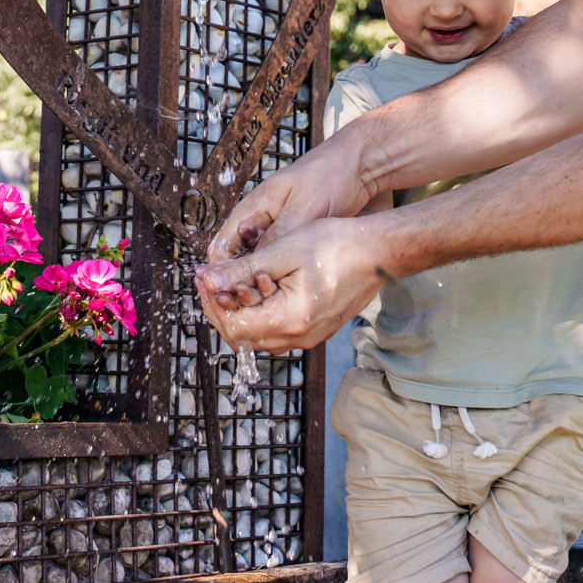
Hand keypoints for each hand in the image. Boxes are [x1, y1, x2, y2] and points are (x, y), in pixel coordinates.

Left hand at [195, 216, 384, 352]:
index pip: (233, 326)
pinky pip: (275, 329)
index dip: (211, 303)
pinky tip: (253, 286)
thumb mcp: (285, 250)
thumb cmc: (339, 245)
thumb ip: (243, 270)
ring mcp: (309, 336)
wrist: (380, 252)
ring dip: (238, 310)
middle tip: (208, 278)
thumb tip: (207, 280)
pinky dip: (258, 311)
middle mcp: (298, 337)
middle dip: (219, 307)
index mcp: (289, 321)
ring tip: (226, 280)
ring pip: (258, 335)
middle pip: (242, 336)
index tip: (202, 277)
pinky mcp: (315, 328)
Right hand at [206, 133, 372, 311]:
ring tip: (271, 304)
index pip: (222, 247)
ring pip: (259, 266)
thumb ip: (280, 235)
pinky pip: (279, 264)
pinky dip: (280, 279)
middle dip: (240, 284)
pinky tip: (290, 293)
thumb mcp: (304, 208)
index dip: (221, 273)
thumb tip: (255, 266)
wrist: (360, 166)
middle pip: (237, 261)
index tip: (229, 296)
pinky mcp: (296, 240)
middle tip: (252, 306)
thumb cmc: (330, 177)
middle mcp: (260, 222)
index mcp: (253, 208)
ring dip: (261, 284)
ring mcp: (278, 231)